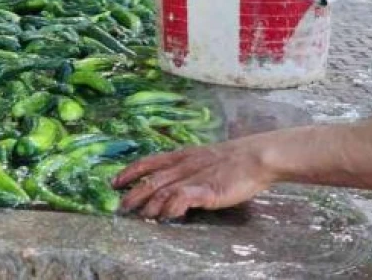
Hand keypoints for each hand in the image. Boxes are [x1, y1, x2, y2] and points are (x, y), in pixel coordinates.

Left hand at [113, 137, 275, 219]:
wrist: (257, 156)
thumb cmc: (235, 159)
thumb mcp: (205, 159)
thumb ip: (189, 169)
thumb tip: (176, 183)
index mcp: (182, 156)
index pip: (149, 162)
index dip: (130, 171)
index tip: (115, 181)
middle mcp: (183, 165)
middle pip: (152, 179)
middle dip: (134, 192)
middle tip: (121, 206)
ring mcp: (194, 177)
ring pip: (163, 189)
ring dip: (149, 203)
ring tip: (140, 214)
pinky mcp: (207, 189)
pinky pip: (182, 197)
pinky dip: (171, 207)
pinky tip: (166, 216)